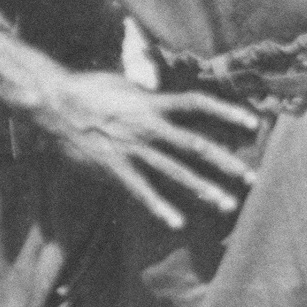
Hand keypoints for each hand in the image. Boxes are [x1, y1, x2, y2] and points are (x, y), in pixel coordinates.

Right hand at [0, 34, 259, 227]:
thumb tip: (165, 97)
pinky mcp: (114, 167)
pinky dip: (159, 207)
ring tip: (227, 204)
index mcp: (152, 103)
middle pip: (196, 144)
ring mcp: (132, 149)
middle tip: (252, 178)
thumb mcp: (124, 84)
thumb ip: (149, 94)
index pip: (198, 103)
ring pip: (175, 171)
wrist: (53, 103)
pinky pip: (141, 190)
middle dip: (226, 162)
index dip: (228, 111)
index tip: (253, 123)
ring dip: (203, 189)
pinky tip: (177, 222)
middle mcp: (148, 127)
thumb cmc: (87, 89)